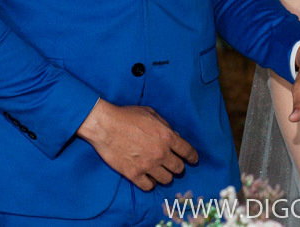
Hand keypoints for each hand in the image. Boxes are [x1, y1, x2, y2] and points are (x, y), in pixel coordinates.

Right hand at [76, 99, 197, 190]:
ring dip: (165, 176)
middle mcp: (161, 153)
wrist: (106, 126)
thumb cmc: (127, 116)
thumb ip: (165, 126)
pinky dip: (150, 183)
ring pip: (166, 179)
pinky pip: (148, 186)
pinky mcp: (133, 174)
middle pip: (178, 168)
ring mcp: (147, 165)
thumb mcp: (151, 114)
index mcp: (167, 137)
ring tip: (161, 172)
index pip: (187, 151)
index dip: (192, 157)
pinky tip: (148, 178)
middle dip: (178, 167)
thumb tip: (174, 136)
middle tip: (174, 165)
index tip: (193, 160)